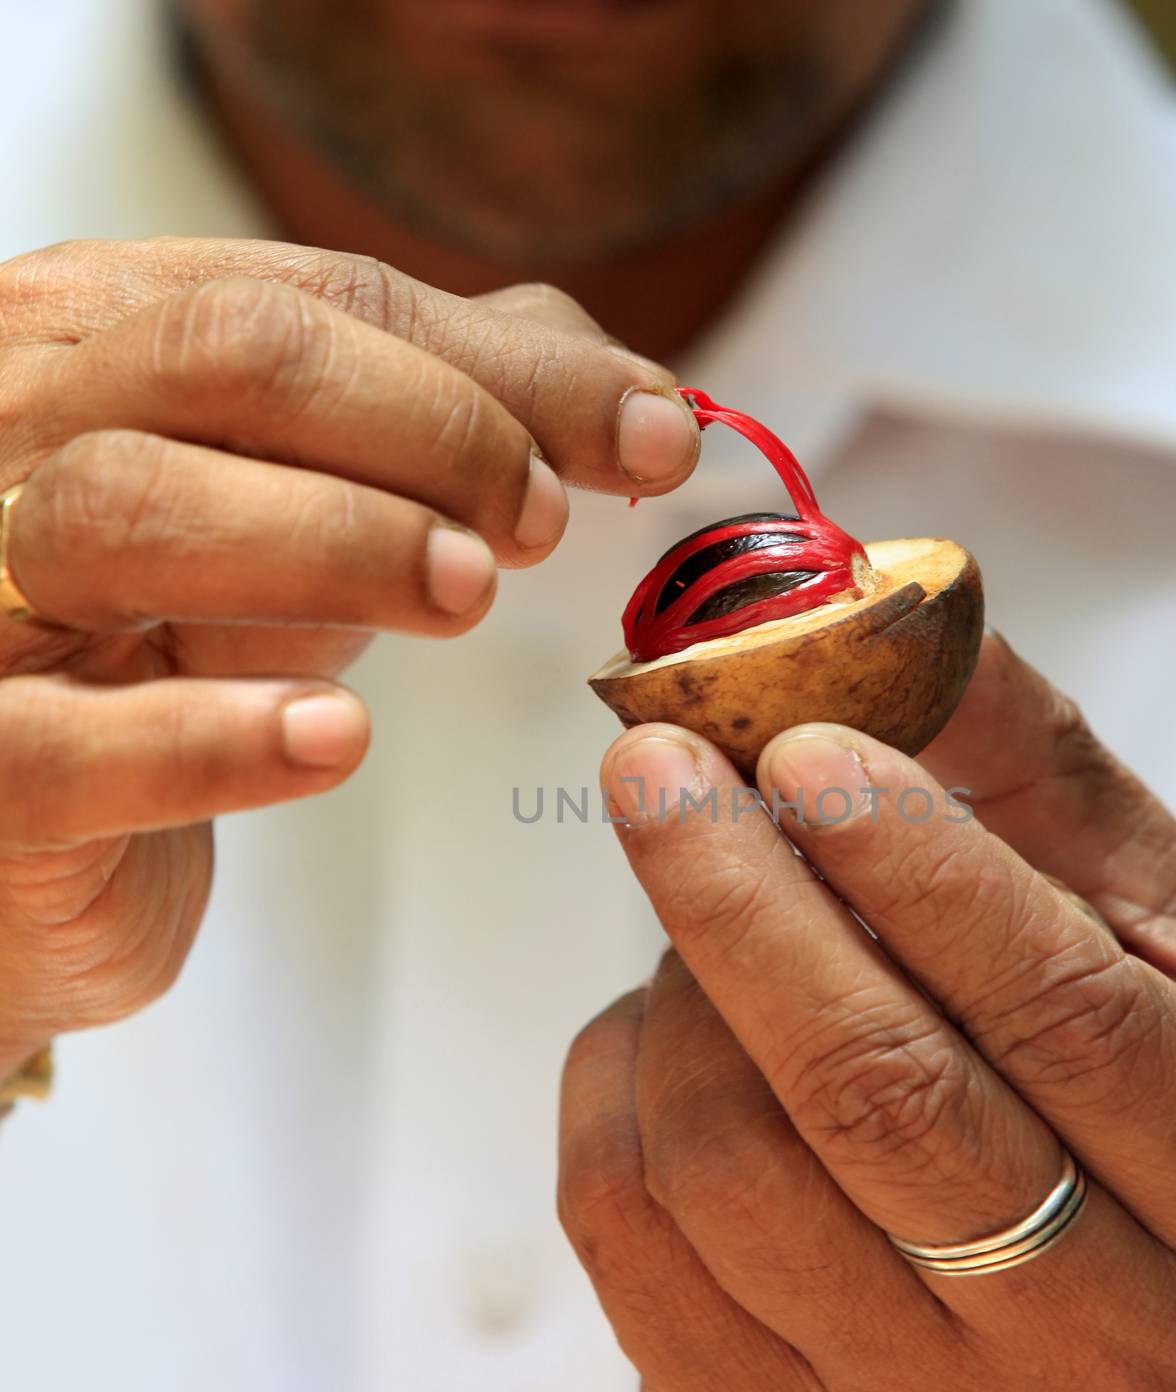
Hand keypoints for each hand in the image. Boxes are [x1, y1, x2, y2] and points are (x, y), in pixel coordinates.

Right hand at [0, 240, 698, 1069]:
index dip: (501, 366)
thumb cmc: (161, 658)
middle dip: (427, 427)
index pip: (310, 298)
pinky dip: (208, 737)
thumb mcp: (300, 513)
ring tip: (466, 597)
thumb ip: (440, 426)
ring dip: (338, 541)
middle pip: (221, 355)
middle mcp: (10, 428)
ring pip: (127, 507)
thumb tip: (632, 396)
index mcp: (98, 342)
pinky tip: (334, 736)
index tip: (645, 436)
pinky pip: (56, 743)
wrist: (30, 843)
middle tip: (539, 524)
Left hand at [559, 634, 1175, 1391]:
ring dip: (680, 988)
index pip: (1071, 1019)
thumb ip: (1054, 792)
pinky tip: (669, 1029)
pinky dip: (618, 1088)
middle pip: (878, 1102)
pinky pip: (626, 1244)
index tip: (805, 740)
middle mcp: (1115, 1368)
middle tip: (657, 763)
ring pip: (726, 1168)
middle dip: (738, 897)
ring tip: (709, 909)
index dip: (924, 862)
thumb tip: (900, 618)